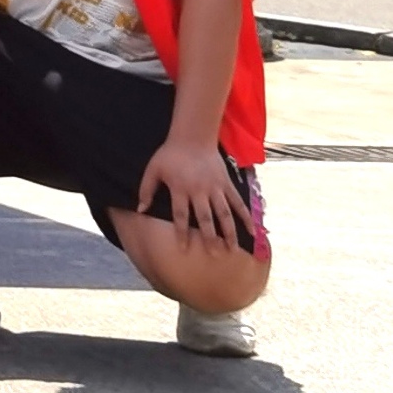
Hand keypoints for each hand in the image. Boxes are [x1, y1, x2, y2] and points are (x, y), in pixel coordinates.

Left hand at [135, 137, 255, 247]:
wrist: (193, 137)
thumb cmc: (169, 155)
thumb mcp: (153, 170)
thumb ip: (146, 190)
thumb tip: (140, 210)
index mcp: (180, 188)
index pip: (180, 216)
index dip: (181, 233)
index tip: (184, 250)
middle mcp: (199, 190)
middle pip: (205, 218)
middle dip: (209, 237)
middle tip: (213, 255)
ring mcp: (215, 187)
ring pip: (224, 213)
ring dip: (229, 231)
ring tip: (232, 249)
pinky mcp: (227, 183)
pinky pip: (238, 202)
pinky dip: (246, 216)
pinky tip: (252, 230)